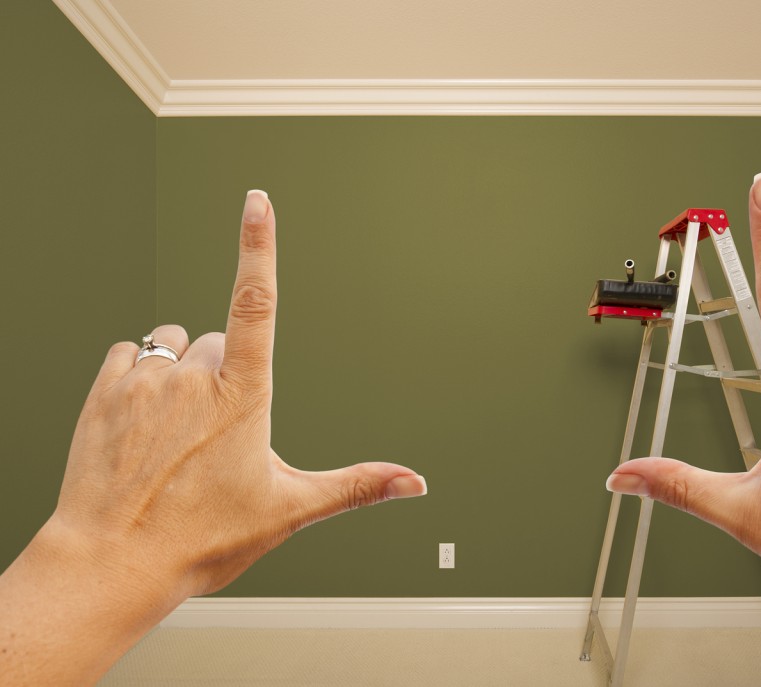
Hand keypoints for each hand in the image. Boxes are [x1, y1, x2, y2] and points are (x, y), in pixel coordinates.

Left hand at [1, 190, 426, 685]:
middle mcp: (192, 377)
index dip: (259, 245)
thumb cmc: (197, 539)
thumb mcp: (287, 510)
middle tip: (212, 435)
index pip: (257, 301)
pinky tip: (142, 421)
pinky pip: (130, 354)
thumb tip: (412, 482)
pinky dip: (140, 377)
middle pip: (218, 342)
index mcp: (242, 395)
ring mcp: (145, 380)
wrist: (111, 563)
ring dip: (180, 372)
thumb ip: (355, 486)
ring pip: (173, 345)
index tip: (257, 203)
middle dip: (222, 374)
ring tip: (174, 430)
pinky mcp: (105, 390)